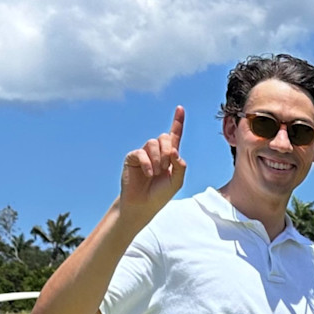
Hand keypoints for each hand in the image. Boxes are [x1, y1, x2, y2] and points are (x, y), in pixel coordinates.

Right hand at [119, 106, 186, 220]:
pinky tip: (148, 174)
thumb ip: (180, 166)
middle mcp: (156, 151)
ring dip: (158, 158)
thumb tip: (174, 152)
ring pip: (153, 143)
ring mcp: (144, 153)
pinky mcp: (132, 157)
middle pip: (164, 137)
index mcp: (169, 155)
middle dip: (168, 150)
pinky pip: (141, 152)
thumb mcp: (176, 181)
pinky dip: (147, 163)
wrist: (143, 204)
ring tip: (156, 173)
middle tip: (166, 167)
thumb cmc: (160, 194)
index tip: (180, 108)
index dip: (177, 122)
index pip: (174, 135)